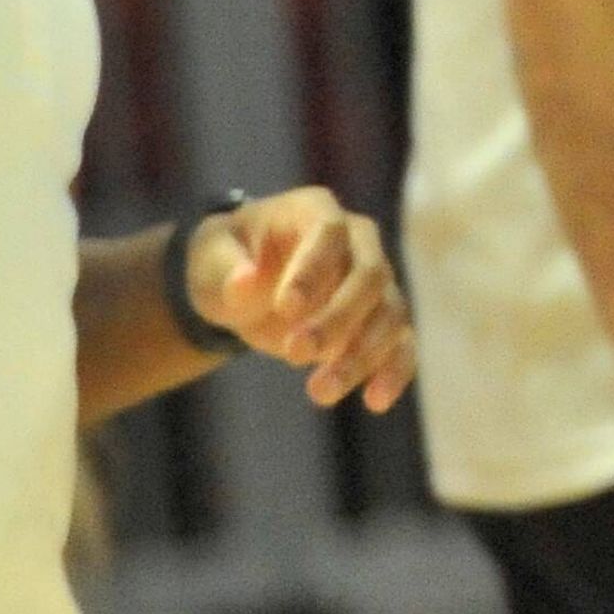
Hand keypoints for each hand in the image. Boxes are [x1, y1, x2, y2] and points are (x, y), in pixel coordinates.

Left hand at [190, 188, 414, 411]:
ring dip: (361, 355)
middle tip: (294, 353)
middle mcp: (358, 242)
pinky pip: (401, 344)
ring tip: (319, 392)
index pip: (329, 233)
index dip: (314, 269)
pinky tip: (375, 401)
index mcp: (316, 212)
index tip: (285, 308)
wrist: (244, 285)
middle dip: (338, 318)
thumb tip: (244, 282)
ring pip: (389, 314)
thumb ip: (226, 271)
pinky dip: (394, 371)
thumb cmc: (228, 262)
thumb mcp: (211, 262)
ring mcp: (375, 282)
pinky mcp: (380, 320)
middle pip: (369, 275)